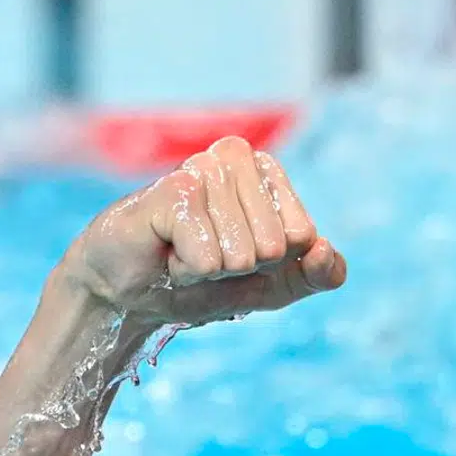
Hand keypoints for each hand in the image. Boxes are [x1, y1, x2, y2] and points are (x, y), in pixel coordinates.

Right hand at [60, 136, 346, 327]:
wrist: (131, 296)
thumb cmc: (202, 283)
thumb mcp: (274, 287)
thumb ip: (317, 274)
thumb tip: (324, 251)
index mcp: (266, 173)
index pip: (303, 235)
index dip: (273, 265)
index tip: (238, 258)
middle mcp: (236, 159)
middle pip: (276, 245)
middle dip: (241, 269)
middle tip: (205, 256)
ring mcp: (203, 169)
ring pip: (245, 253)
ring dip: (212, 271)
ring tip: (183, 253)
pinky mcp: (174, 191)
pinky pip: (210, 258)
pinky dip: (189, 272)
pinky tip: (166, 253)